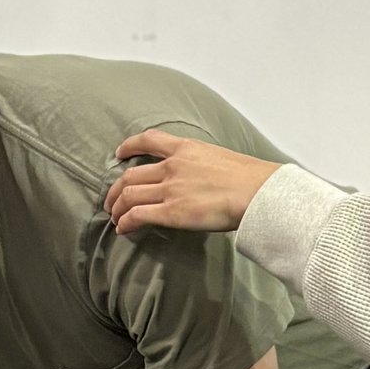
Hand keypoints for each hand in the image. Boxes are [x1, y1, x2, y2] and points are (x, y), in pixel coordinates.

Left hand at [104, 127, 281, 236]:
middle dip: (116, 189)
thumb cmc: (250, 179)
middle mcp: (173, 166)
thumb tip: (203, 179)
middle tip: (112, 200)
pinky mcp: (172, 212)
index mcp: (186, 149)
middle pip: (131, 175)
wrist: (257, 192)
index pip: (149, 140)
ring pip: (129, 195)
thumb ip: (203, 165)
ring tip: (115, 218)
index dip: (129, 146)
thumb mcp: (221, 159)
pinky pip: (138, 215)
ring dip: (117, 208)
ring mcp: (170, 189)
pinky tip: (123, 229)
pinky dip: (125, 222)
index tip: (120, 153)